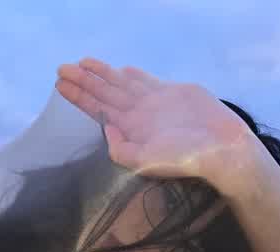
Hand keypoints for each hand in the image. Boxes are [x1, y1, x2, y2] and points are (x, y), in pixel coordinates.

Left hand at [56, 57, 255, 184]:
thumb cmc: (181, 157)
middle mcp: (138, 116)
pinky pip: (147, 82)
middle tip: (61, 68)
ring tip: (82, 63)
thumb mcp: (143, 161)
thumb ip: (120, 148)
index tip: (60, 85)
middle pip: (105, 94)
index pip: (98, 110)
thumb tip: (105, 128)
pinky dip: (134, 76)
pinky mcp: (172, 93)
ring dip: (102, 74)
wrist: (219, 148)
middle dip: (84, 82)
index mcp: (129, 130)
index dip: (79, 97)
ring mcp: (154, 103)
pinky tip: (122, 70)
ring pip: (121, 84)